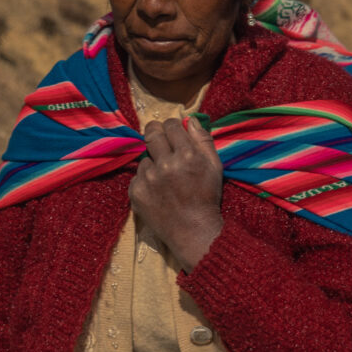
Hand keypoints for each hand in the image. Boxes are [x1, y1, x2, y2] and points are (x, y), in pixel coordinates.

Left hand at [129, 116, 224, 271]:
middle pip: (152, 133)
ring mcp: (148, 178)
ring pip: (145, 157)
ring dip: (153, 161)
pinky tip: (158, 191)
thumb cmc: (207, 197)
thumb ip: (203, 140)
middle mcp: (166, 164)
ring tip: (165, 178)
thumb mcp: (215, 166)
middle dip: (156, 131)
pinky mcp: (136, 192)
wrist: (194, 231)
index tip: (173, 130)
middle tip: (159, 137)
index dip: (173, 126)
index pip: (172, 125)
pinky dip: (146, 180)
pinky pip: (138, 176)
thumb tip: (190, 119)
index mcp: (187, 155)